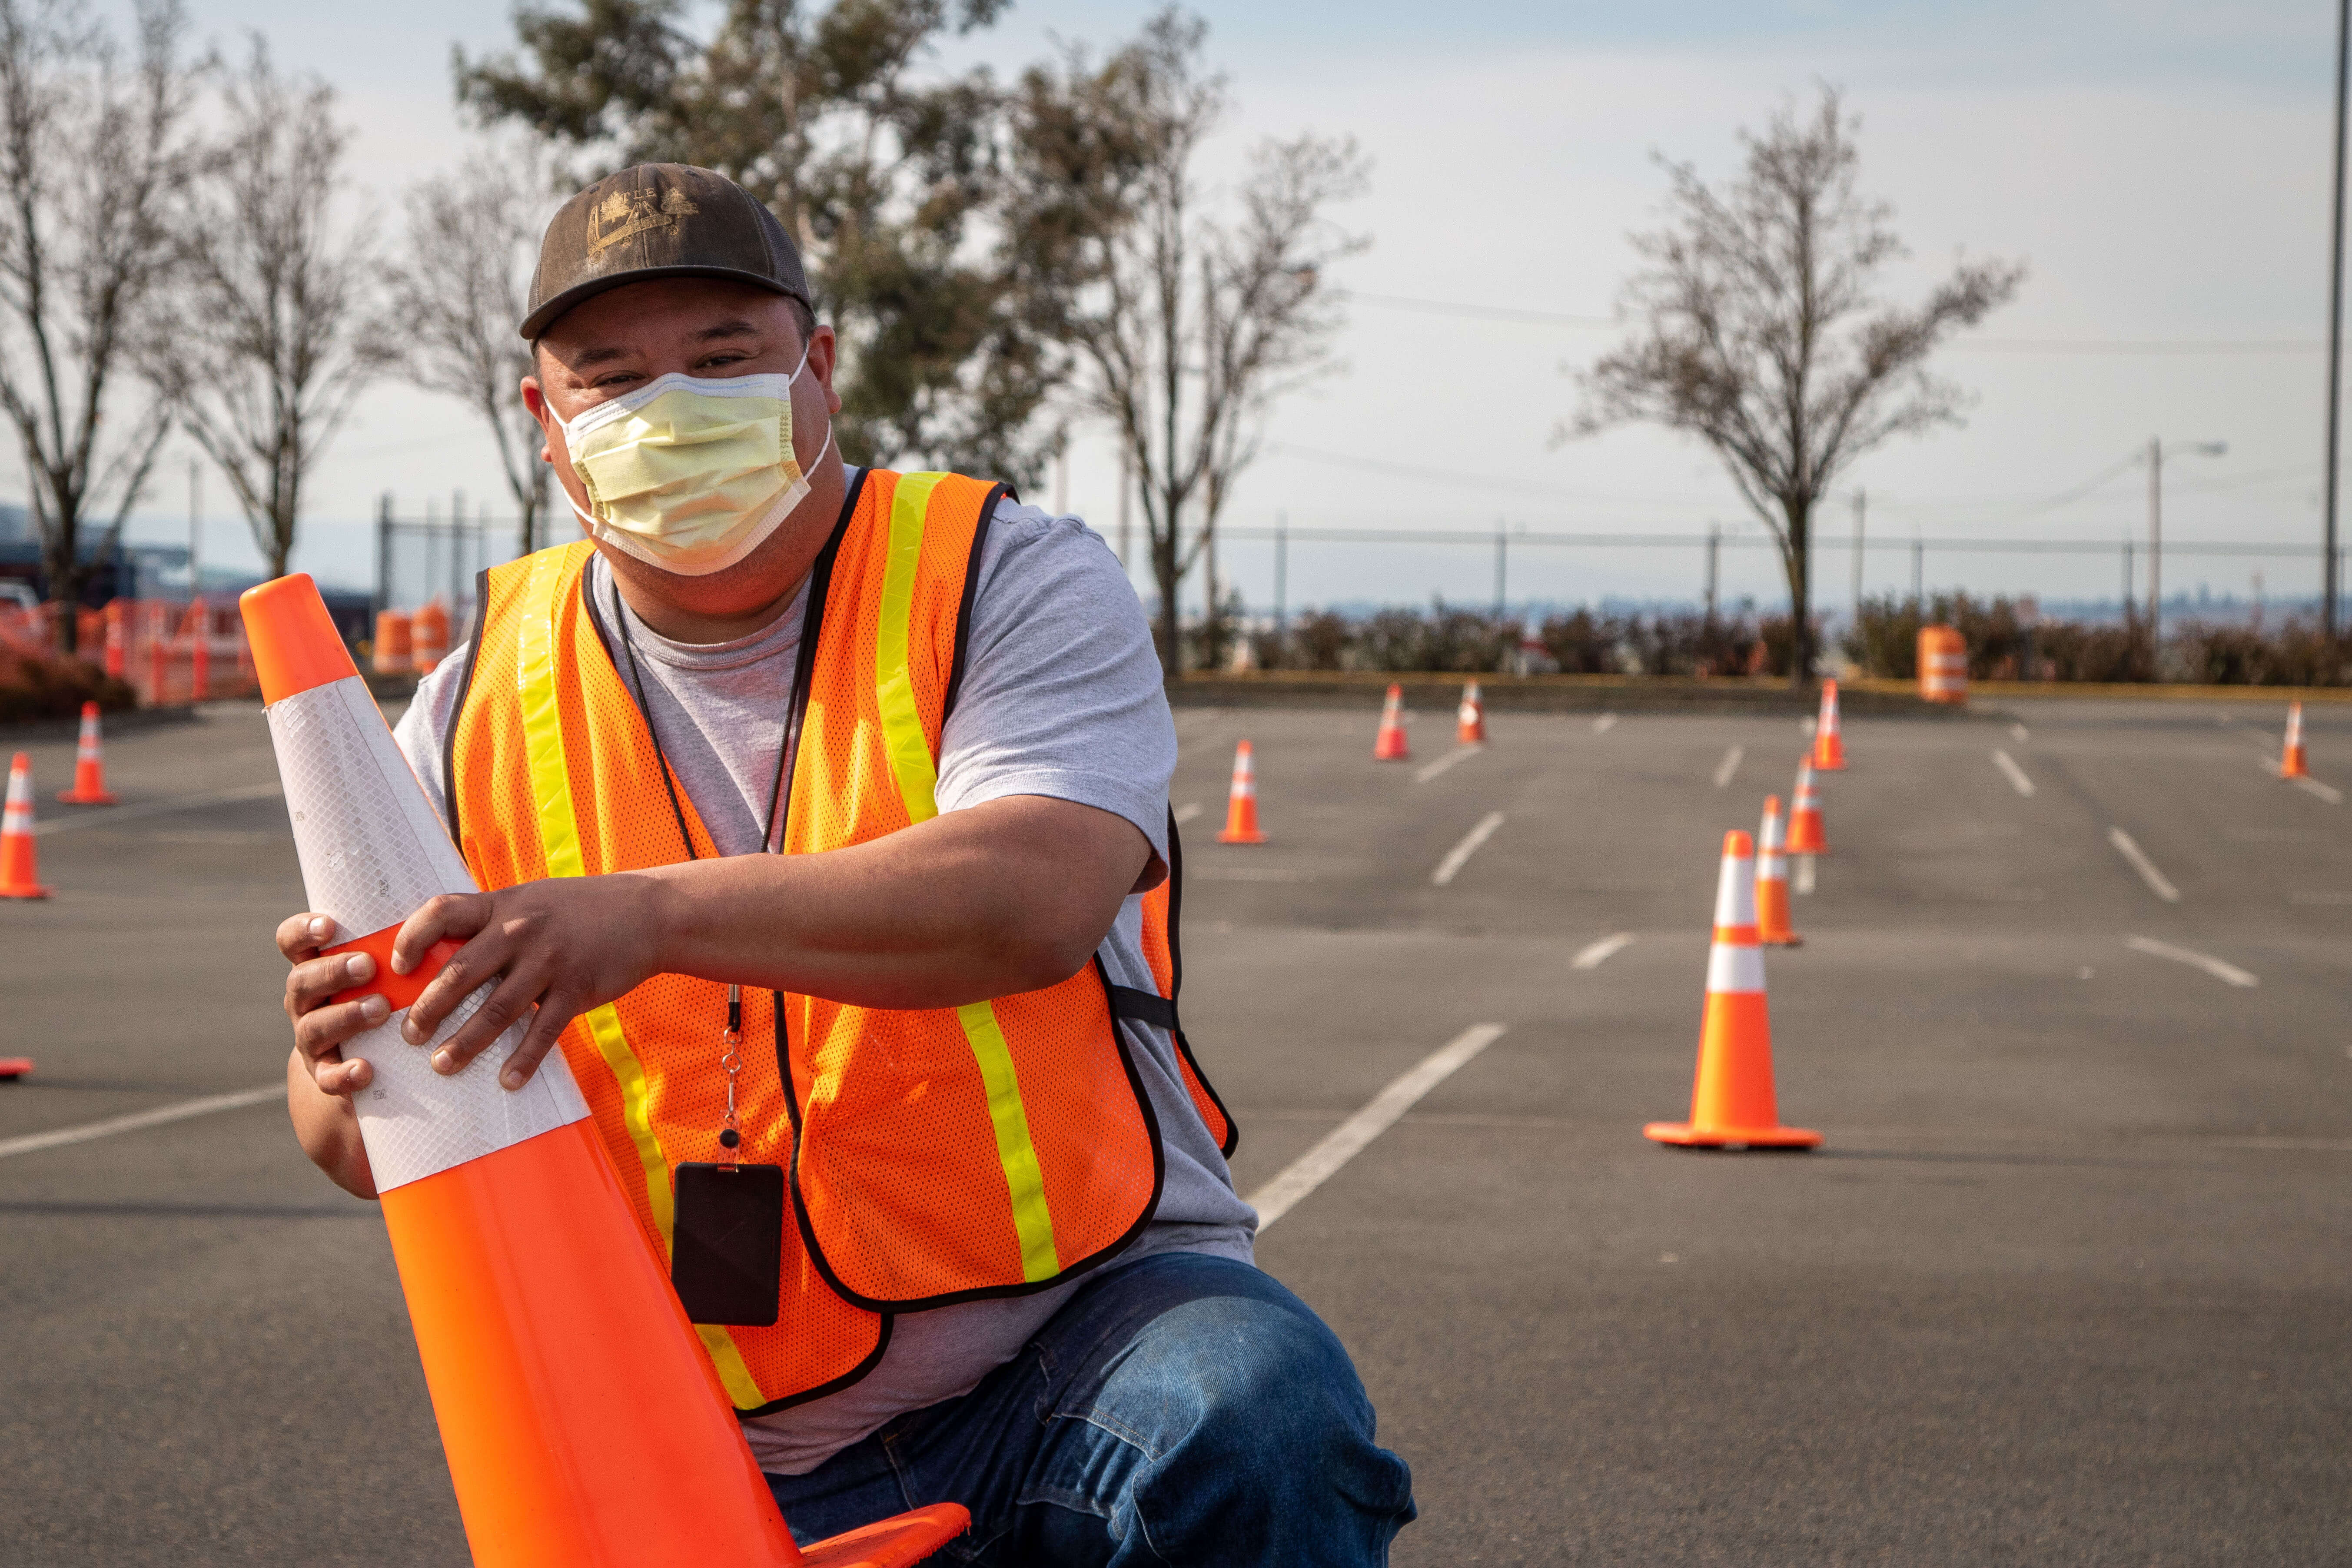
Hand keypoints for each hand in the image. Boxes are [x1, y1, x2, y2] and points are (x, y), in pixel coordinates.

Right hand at [278, 912, 387, 1096]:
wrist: (373, 1055)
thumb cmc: (387, 992)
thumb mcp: (386, 966)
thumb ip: (395, 944)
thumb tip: (440, 911)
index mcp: (315, 966)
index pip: (292, 942)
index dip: (302, 931)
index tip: (329, 925)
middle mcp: (306, 1000)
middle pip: (301, 982)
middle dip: (333, 972)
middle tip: (368, 966)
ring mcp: (311, 1037)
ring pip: (313, 1027)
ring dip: (346, 1016)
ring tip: (381, 1009)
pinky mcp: (324, 1072)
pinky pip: (327, 1077)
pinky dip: (344, 1074)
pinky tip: (365, 1069)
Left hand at [391, 873, 668, 1090]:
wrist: (648, 912)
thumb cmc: (583, 909)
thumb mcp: (533, 900)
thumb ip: (494, 922)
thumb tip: (445, 957)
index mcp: (503, 904)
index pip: (442, 912)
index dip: (411, 938)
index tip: (397, 967)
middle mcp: (520, 929)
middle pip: (460, 971)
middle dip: (428, 1008)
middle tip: (409, 1034)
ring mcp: (550, 960)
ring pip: (497, 1008)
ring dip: (466, 1042)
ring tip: (442, 1065)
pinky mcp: (577, 987)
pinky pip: (543, 1030)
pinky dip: (524, 1059)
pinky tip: (508, 1081)